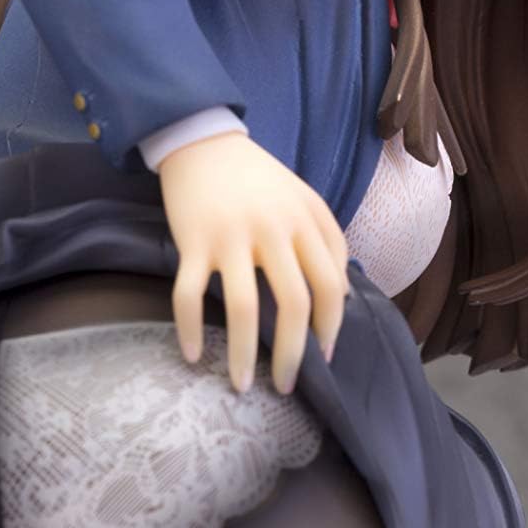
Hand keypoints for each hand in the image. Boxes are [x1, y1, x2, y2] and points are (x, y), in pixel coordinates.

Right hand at [152, 132, 349, 394]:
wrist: (203, 141)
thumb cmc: (259, 178)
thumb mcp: (305, 199)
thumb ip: (329, 241)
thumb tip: (340, 299)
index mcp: (305, 221)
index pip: (329, 285)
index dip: (330, 327)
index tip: (323, 357)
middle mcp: (271, 231)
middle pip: (292, 303)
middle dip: (292, 354)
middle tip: (285, 385)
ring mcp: (229, 237)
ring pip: (240, 307)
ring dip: (241, 355)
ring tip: (241, 386)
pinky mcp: (191, 241)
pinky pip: (187, 295)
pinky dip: (188, 330)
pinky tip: (192, 356)